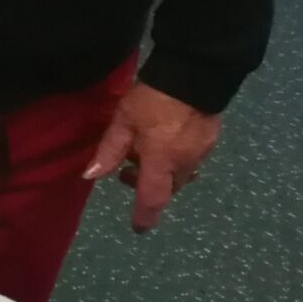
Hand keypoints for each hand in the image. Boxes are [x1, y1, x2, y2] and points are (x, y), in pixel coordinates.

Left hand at [83, 82, 220, 232]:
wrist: (195, 73)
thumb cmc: (153, 98)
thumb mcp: (124, 121)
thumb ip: (109, 150)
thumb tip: (91, 176)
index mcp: (162, 162)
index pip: (152, 199)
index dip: (144, 216)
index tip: (138, 228)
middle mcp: (185, 163)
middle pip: (167, 188)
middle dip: (148, 187)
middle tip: (128, 171)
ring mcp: (202, 152)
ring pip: (181, 174)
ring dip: (163, 172)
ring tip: (145, 152)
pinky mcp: (211, 139)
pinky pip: (192, 160)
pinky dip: (176, 160)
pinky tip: (167, 143)